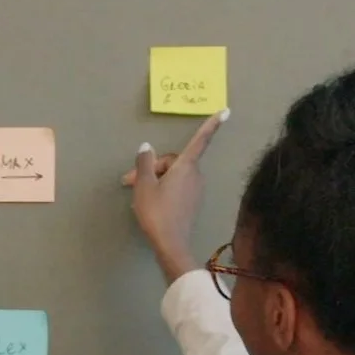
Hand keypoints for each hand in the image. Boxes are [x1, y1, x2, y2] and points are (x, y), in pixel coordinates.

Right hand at [121, 108, 227, 283]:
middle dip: (152, 168)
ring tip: (137, 193)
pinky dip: (163, 189)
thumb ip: (144, 163)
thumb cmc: (157, 212)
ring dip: (156, 180)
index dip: (211, 125)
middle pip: (173, 161)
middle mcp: (195, 175)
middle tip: (129, 181)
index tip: (225, 111)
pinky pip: (177, 187)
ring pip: (174, 175)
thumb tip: (146, 148)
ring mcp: (195, 189)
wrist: (170, 243)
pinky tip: (149, 201)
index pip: (199, 141)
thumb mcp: (143, 186)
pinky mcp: (192, 202)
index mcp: (185, 166)